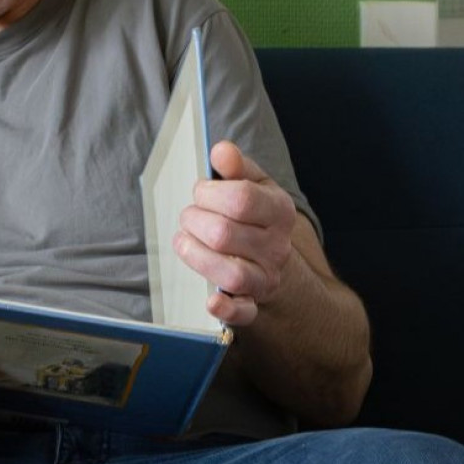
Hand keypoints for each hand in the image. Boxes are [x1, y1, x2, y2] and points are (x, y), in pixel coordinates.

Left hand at [177, 141, 310, 326]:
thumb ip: (237, 167)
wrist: (279, 265)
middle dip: (194, 221)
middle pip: (224, 234)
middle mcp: (276, 247)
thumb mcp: (255, 186)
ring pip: (231, 273)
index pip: (241, 199)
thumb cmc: (256, 218)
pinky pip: (242, 313)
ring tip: (184, 242)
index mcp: (278, 211)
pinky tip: (211, 299)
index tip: (200, 193)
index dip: (209, 193)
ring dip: (196, 256)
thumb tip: (221, 150)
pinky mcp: (252, 305)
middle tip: (188, 218)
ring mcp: (265, 278)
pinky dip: (225, 308)